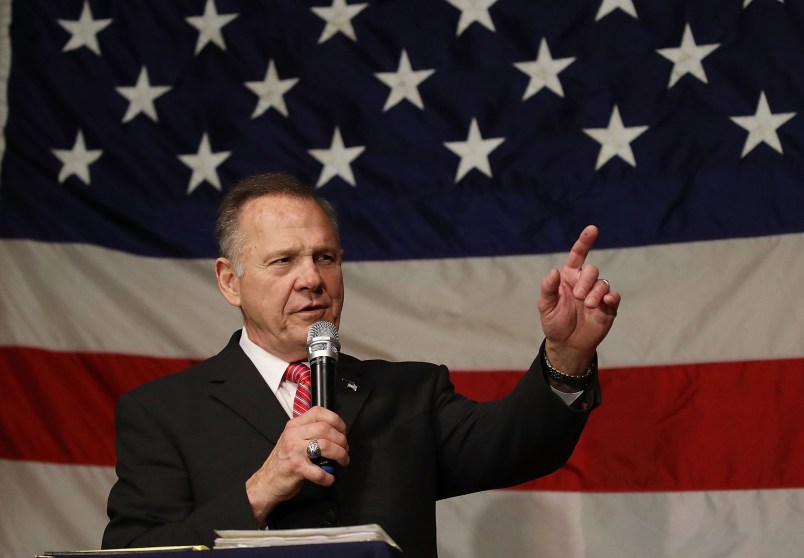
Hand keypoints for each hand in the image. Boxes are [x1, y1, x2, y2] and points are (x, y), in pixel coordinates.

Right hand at [245, 407, 349, 525]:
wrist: (266, 482)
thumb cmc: (282, 462)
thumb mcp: (292, 439)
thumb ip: (309, 432)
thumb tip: (334, 433)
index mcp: (294, 425)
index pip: (318, 412)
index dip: (336, 420)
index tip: (342, 430)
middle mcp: (293, 435)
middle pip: (326, 429)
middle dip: (341, 440)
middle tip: (344, 449)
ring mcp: (294, 450)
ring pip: (325, 445)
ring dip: (339, 454)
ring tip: (342, 461)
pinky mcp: (296, 467)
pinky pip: (318, 471)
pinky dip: (328, 476)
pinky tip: (329, 478)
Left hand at [537, 225, 620, 374]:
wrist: (567, 344)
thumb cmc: (555, 322)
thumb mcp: (545, 306)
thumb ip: (548, 288)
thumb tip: (554, 271)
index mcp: (569, 278)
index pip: (578, 255)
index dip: (585, 241)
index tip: (592, 229)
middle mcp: (584, 283)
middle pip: (592, 269)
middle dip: (586, 281)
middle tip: (579, 297)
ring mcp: (597, 294)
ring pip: (603, 283)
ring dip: (596, 293)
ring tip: (588, 305)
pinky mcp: (608, 307)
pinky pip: (614, 296)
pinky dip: (611, 297)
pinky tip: (605, 303)